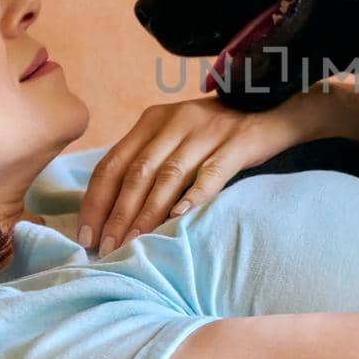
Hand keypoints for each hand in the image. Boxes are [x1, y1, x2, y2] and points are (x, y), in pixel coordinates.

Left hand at [77, 95, 319, 256]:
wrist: (272, 110)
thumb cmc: (217, 133)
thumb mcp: (176, 134)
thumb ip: (147, 159)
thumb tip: (111, 209)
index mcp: (153, 120)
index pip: (113, 162)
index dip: (96, 199)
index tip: (86, 233)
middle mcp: (175, 122)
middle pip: (137, 172)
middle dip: (117, 214)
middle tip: (106, 248)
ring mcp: (207, 132)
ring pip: (168, 177)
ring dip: (147, 215)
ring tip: (133, 244)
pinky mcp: (236, 144)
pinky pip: (211, 173)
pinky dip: (193, 196)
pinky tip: (179, 218)